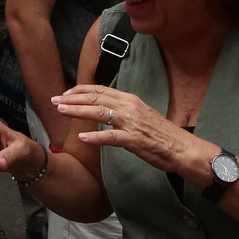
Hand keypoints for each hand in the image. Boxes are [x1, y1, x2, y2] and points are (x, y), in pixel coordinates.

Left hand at [52, 85, 200, 175]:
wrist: (182, 148)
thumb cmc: (161, 134)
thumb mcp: (141, 114)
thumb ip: (122, 109)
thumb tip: (104, 107)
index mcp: (130, 100)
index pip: (100, 90)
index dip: (80, 90)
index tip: (65, 93)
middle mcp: (129, 107)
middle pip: (96, 98)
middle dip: (72, 99)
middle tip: (55, 101)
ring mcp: (132, 123)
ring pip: (99, 113)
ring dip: (78, 111)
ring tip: (61, 111)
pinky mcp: (135, 140)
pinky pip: (112, 137)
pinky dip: (96, 137)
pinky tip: (82, 138)